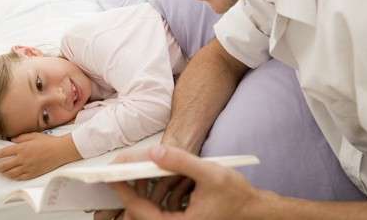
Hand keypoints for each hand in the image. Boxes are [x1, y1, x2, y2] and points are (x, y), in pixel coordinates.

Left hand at [0, 133, 80, 179]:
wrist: (60, 151)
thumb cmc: (49, 142)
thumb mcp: (34, 135)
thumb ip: (21, 138)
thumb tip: (12, 140)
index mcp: (22, 148)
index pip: (4, 152)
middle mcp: (23, 159)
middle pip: (4, 165)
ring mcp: (28, 167)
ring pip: (11, 173)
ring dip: (3, 173)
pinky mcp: (33, 173)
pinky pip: (20, 177)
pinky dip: (13, 177)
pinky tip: (11, 176)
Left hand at [111, 145, 280, 219]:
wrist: (254, 208)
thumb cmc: (236, 196)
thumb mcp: (209, 173)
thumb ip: (181, 162)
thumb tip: (154, 154)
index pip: (140, 209)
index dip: (124, 191)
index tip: (112, 176)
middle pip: (140, 213)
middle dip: (129, 191)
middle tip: (120, 172)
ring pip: (148, 211)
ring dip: (140, 192)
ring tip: (134, 173)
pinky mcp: (181, 219)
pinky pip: (159, 210)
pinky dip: (153, 195)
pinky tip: (156, 179)